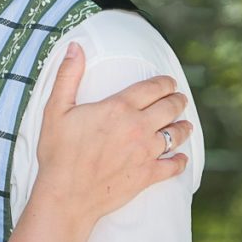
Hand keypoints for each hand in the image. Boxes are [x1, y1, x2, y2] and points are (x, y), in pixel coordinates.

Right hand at [33, 42, 192, 225]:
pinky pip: (175, 166)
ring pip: (177, 134)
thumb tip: (75, 46)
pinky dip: (181, 160)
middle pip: (169, 108)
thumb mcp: (55, 109)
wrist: (66, 195)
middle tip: (179, 98)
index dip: (164, 82)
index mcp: (118, 108)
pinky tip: (181, 158)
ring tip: (185, 124)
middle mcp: (138, 127)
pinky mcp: (148, 176)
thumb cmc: (58, 151)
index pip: (152, 88)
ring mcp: (146, 153)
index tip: (169, 81)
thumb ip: (68, 76)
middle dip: (177, 100)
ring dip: (183, 127)